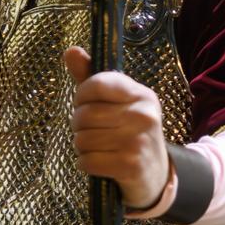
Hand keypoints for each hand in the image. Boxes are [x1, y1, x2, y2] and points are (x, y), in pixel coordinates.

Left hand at [63, 46, 169, 208]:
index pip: (95, 84)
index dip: (82, 96)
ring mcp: (138, 141)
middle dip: (79, 126)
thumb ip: (91, 78)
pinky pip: (87, 161)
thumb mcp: (116, 103)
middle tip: (94, 132)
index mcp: (141, 94)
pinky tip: (100, 163)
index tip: (88, 105)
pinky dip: (86, 164)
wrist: (155, 174)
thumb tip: (70, 51)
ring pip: (82, 139)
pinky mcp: (130, 166)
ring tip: (99, 148)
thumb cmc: (129, 132)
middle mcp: (144, 115)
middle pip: (84, 114)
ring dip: (83, 147)